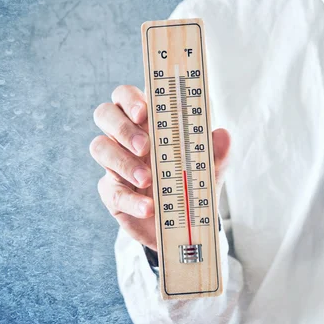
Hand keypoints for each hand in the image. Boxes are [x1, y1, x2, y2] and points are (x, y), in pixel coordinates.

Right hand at [90, 85, 230, 250]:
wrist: (184, 226)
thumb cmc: (192, 184)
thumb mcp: (209, 169)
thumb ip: (216, 152)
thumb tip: (223, 135)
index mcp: (149, 122)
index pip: (127, 96)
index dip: (130, 98)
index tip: (144, 112)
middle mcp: (127, 138)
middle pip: (105, 114)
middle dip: (122, 127)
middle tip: (145, 146)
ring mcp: (116, 164)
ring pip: (100, 147)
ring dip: (123, 161)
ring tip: (147, 179)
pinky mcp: (113, 192)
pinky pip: (112, 191)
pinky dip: (131, 200)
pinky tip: (148, 207)